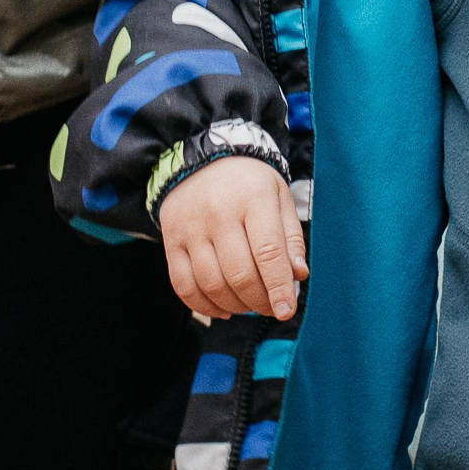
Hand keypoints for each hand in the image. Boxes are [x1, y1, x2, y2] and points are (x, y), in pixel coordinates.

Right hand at [159, 155, 306, 323]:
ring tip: (249, 305)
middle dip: (260, 301)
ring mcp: (190, 228)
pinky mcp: (170, 240)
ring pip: (211, 283)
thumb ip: (291, 238)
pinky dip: (203, 306)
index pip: (268, 252)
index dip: (278, 287)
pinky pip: (183, 284)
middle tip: (271, 307)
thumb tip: (298, 274)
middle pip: (240, 274)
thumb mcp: (279, 198)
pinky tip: (223, 309)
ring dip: (235, 305)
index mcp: (253, 198)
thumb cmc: (248, 184)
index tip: (286, 310)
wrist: (201, 159)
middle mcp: (218, 213)